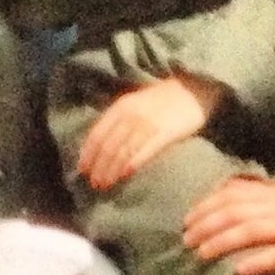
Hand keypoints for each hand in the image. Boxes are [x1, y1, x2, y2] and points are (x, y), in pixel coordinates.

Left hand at [78, 74, 225, 192]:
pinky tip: (126, 174)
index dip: (87, 155)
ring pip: (123, 151)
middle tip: (94, 184)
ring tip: (106, 184)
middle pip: (108, 146)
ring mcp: (148, 124)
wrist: (192, 89)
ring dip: (112, 170)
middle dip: (99, 167)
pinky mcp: (166, 133)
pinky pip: (145, 151)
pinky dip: (133, 164)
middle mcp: (131, 115)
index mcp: (120, 107)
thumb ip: (119, 119)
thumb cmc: (162, 100)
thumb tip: (101, 145)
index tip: (82, 171)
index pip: (97, 134)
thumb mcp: (135, 102)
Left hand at [182, 178, 274, 274]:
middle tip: (186, 240)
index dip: (207, 204)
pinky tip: (239, 272)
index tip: (188, 219)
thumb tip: (236, 207)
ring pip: (249, 229)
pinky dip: (256, 262)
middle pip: (235, 210)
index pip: (234, 193)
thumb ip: (268, 203)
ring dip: (222, 241)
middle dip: (206, 224)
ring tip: (201, 254)